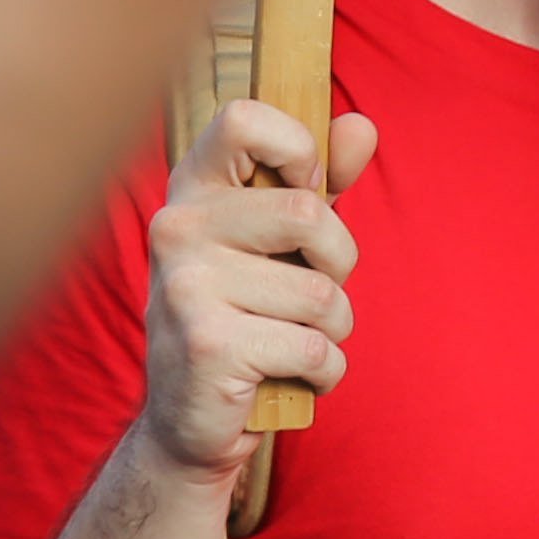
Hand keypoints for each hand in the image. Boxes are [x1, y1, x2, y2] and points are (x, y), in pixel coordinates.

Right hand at [137, 98, 375, 484]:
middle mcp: (177, 229)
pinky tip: (287, 377)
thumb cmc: (247, 314)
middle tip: (306, 295)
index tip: (306, 190)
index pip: (242, 119)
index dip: (298, 149)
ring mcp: (186, 288)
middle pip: (307, 213)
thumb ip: (322, 182)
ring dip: (332, 329)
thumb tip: (361, 124)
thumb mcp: (283, 242)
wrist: (192, 419)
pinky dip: (324, 372)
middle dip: (337, 264)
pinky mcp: (208, 345)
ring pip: (321, 293)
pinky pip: (316, 349)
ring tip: (291, 341)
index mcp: (192, 191)